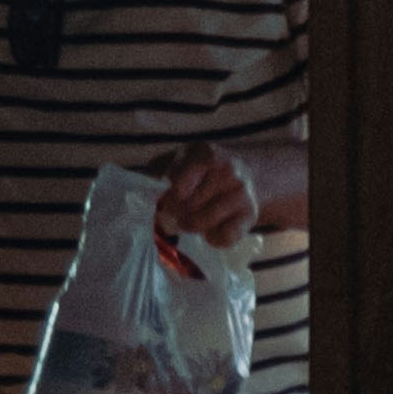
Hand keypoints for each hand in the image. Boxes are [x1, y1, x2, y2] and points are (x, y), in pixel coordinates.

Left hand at [153, 136, 309, 269]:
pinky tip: (212, 227)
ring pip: (199, 224)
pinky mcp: (250, 217)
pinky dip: (212, 239)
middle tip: (176, 211)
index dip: (164, 198)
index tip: (162, 200)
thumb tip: (141, 188)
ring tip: (191, 217)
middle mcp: (227, 171)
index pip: (176, 186)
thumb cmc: (203, 169)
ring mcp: (241, 194)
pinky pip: (222, 239)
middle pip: (185, 207)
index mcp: (205, 154)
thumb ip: (156, 170)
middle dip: (175, 213)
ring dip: (189, 226)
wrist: (251, 174)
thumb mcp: (180, 159)